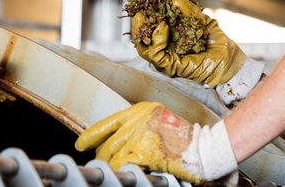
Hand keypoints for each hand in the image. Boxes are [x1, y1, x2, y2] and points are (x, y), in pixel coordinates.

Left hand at [75, 101, 237, 182]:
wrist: (201, 146)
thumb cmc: (182, 135)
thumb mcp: (157, 119)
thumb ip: (137, 126)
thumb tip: (119, 139)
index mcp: (141, 110)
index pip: (109, 121)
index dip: (92, 134)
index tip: (82, 143)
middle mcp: (138, 119)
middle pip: (108, 141)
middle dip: (102, 155)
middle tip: (101, 163)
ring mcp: (140, 135)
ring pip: (113, 154)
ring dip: (110, 165)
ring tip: (110, 170)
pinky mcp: (145, 151)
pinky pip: (124, 164)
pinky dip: (121, 170)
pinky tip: (122, 173)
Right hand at [131, 0, 245, 86]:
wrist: (229, 62)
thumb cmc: (218, 44)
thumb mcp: (203, 22)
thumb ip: (190, 11)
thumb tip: (174, 1)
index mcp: (172, 38)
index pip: (153, 27)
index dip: (146, 14)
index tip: (145, 0)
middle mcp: (166, 49)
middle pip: (143, 37)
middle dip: (138, 22)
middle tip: (139, 7)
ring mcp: (167, 58)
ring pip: (144, 47)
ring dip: (142, 29)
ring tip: (145, 15)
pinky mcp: (171, 66)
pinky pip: (156, 54)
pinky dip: (156, 38)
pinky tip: (162, 26)